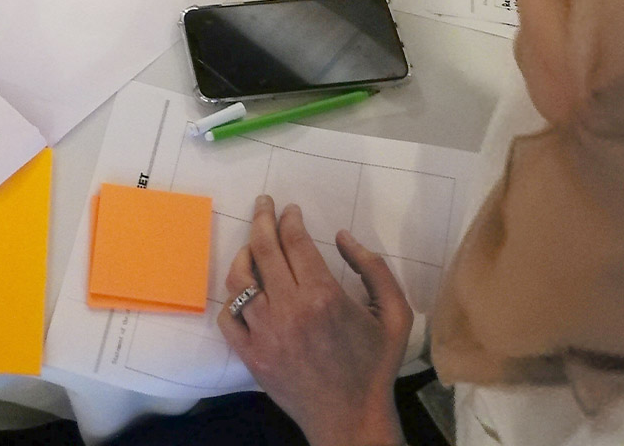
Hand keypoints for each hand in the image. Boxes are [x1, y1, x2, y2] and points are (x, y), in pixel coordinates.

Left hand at [218, 196, 411, 445]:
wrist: (352, 420)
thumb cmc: (374, 365)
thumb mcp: (395, 314)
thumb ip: (373, 268)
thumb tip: (342, 236)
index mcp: (323, 295)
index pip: (294, 240)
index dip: (289, 218)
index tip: (290, 209)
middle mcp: (289, 309)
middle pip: (262, 248)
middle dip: (261, 217)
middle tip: (262, 203)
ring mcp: (265, 332)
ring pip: (239, 279)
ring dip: (243, 254)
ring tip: (252, 244)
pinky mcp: (251, 355)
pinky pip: (228, 317)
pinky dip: (232, 299)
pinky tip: (244, 291)